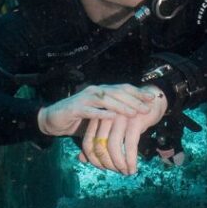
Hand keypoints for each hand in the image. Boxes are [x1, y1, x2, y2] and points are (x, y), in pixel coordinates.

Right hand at [38, 84, 156, 137]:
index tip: (152, 98)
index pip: (123, 88)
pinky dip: (101, 113)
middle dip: (134, 99)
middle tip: (147, 107)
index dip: (138, 92)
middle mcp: (94, 91)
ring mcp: (84, 98)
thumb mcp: (100, 115)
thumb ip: (114, 113)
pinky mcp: (75, 108)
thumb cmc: (79, 119)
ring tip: (134, 113)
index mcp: (102, 91)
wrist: (54, 119)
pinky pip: (90, 110)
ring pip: (106, 99)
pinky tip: (111, 117)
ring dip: (121, 106)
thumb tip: (136, 118)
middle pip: (117, 92)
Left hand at [77, 87, 167, 175]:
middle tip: (116, 171)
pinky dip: (130, 160)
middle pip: (99, 146)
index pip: (88, 142)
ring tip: (125, 172)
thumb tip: (81, 159)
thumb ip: (95, 142)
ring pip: (113, 147)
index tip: (102, 168)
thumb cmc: (131, 118)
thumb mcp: (113, 129)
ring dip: (118, 164)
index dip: (93, 159)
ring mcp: (120, 118)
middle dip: (106, 163)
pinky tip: (133, 169)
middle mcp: (107, 117)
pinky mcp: (135, 121)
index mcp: (98, 118)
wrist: (153, 101)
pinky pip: (130, 146)